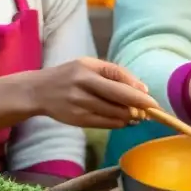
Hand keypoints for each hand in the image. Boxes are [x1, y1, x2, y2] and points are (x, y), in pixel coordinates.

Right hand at [29, 58, 158, 129]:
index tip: (151, 100)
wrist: (38, 92)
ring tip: (138, 115)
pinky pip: (106, 124)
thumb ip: (114, 73)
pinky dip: (119, 123)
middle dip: (139, 105)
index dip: (137, 90)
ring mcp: (80, 104)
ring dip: (131, 116)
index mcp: (87, 68)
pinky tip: (125, 121)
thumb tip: (142, 89)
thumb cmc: (70, 76)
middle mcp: (83, 85)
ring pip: (114, 113)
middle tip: (152, 110)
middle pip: (118, 97)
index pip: (118, 77)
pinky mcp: (78, 120)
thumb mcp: (89, 65)